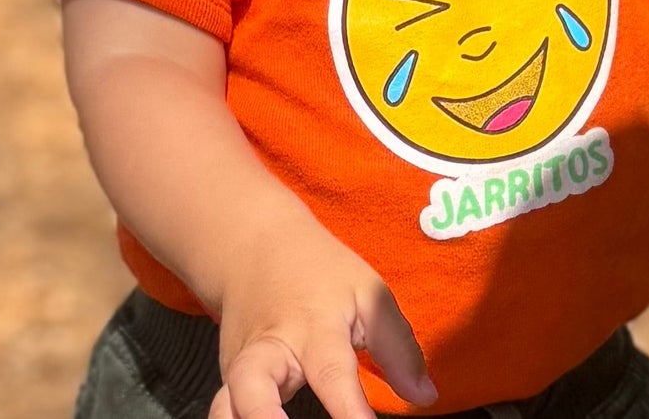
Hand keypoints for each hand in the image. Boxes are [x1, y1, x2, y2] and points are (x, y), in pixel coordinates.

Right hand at [209, 208, 436, 418]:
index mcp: (314, 326)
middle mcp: (270, 350)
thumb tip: (426, 397)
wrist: (255, 246)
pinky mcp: (226, 383)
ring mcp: (240, 368)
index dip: (350, 411)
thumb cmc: (322, 274)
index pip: (332, 372)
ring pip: (224, 406)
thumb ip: (398, 348)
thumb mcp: (367, 293)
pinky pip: (223, 412)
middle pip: (252, 385)